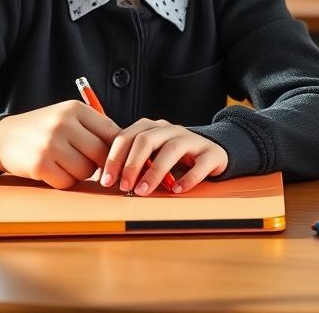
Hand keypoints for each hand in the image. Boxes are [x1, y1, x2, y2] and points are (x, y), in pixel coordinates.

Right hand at [0, 101, 120, 188]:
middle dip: (100, 164)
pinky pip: (67, 182)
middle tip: (91, 165)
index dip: (118, 149)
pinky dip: (64, 181)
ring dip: (81, 174)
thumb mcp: (68, 118)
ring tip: (68, 165)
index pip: (112, 132)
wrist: (3, 137)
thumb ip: (95, 128)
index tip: (118, 158)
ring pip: (86, 170)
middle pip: (101, 153)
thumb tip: (128, 149)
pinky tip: (55, 172)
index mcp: (75, 109)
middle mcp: (63, 124)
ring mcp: (50, 144)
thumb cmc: (44, 129)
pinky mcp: (39, 164)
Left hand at [100, 119, 228, 194]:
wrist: (211, 152)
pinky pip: (200, 164)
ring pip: (172, 149)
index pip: (127, 136)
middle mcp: (171, 130)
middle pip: (146, 140)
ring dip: (155, 172)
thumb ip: (131, 161)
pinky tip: (176, 190)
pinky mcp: (211, 153)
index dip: (114, 158)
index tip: (107, 180)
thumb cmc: (173, 157)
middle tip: (124, 187)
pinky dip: (188, 178)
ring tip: (144, 191)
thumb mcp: (151, 155)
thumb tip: (107, 180)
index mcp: (152, 128)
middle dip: (132, 164)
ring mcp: (192, 140)